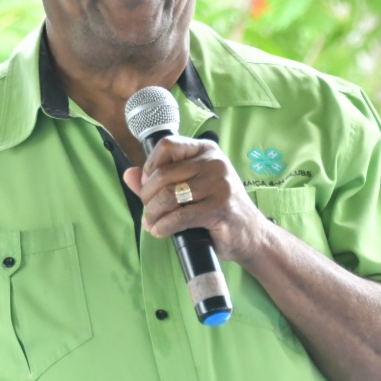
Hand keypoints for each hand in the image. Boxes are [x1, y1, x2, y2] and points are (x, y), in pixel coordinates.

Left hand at [122, 135, 271, 264]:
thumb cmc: (220, 208)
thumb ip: (160, 178)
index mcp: (207, 150)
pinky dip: (163, 226)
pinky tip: (160, 231)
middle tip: (148, 210)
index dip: (149, 166)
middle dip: (147, 196)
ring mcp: (219, 185)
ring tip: (152, 223)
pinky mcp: (218, 209)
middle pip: (164, 173)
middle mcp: (215, 163)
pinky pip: (179, 216)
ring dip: (153, 213)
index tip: (146, 185)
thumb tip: (129, 175)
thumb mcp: (193, 186)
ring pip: (168, 196)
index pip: (167, 146)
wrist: (251, 234)